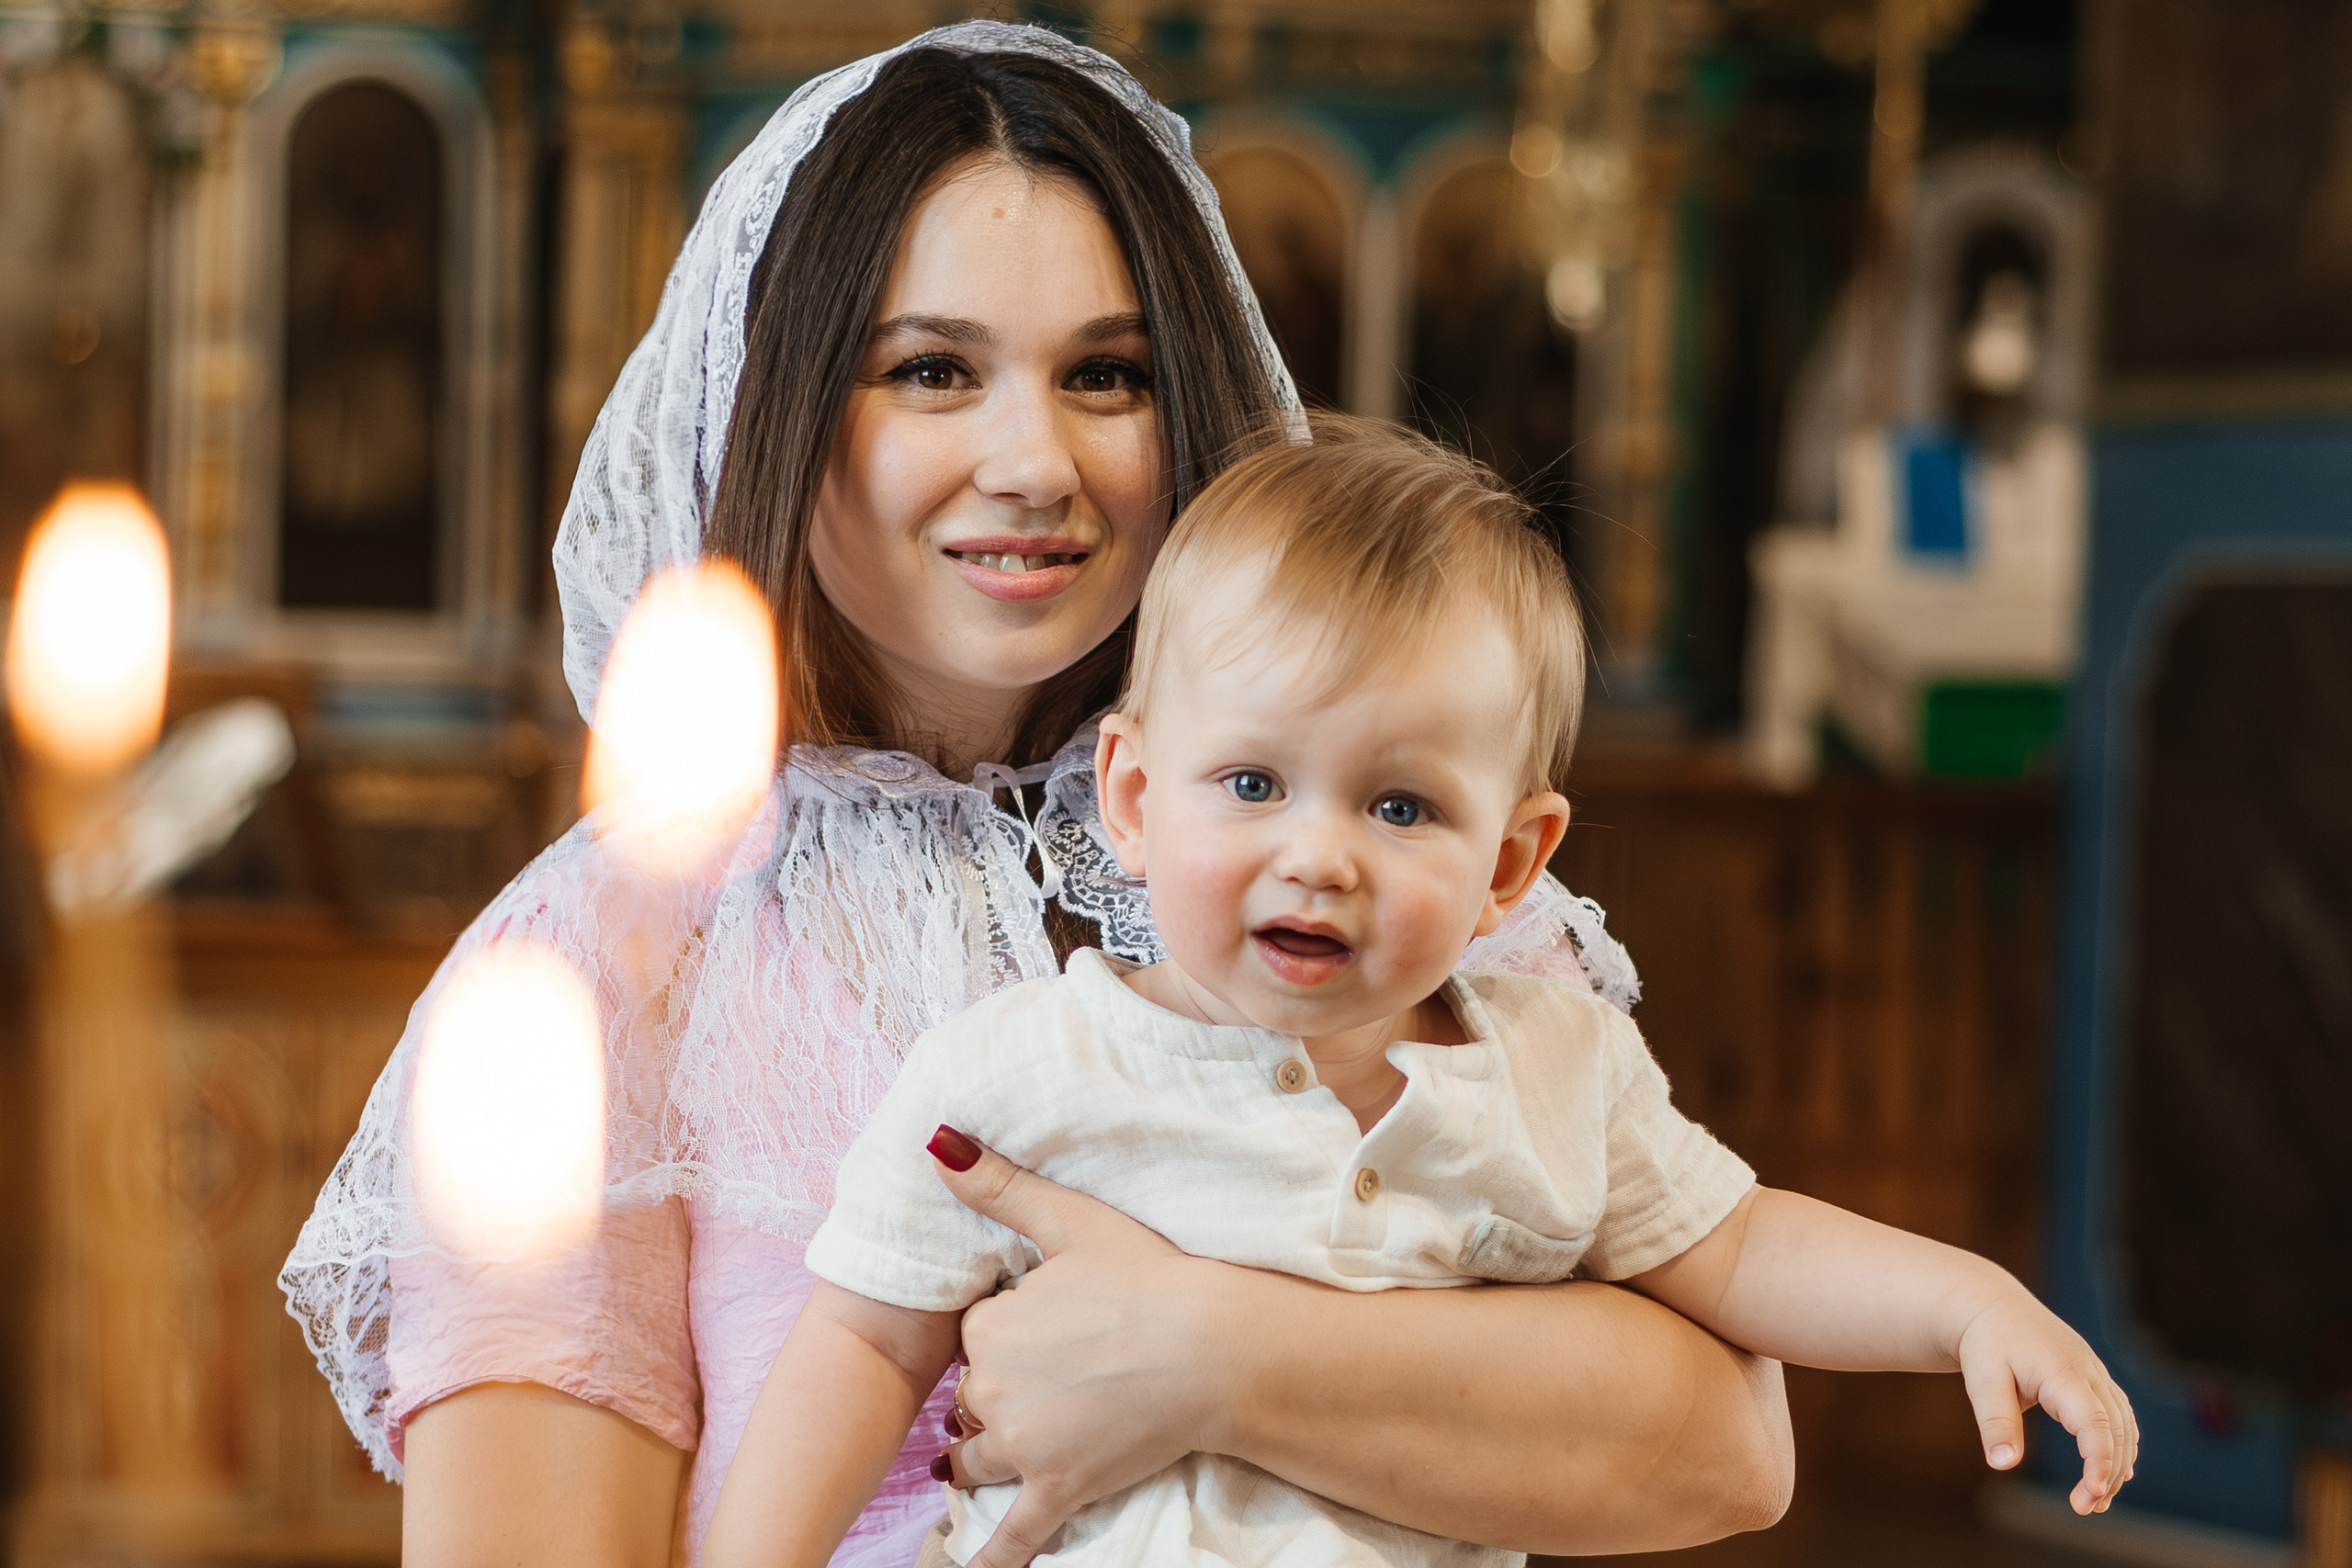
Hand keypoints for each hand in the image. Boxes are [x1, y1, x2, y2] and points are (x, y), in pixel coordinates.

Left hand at [926, 1131, 1235, 1567]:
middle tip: (1048, 1377)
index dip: (1006, 1329)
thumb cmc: (1150, 1277)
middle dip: (998, 1390)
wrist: (1213, 1348)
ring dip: (981, 1456)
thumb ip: (998, 1187)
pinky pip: (1012, 1537)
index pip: (975, 1334)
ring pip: (977, 1457)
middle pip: (972, 1396)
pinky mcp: (1059, 1490)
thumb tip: (934, 1144)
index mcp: (990, 1328)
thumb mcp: (1071, 1221)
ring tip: (987, 1454)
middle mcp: (993, 1390)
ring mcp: (1025, 1447)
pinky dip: (988, 1559)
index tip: (1047, 1321)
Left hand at [1955, 1287, 2136, 1514]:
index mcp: (2063, 1372)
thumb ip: (1995, 1421)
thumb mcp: (1982, 1379)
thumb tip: (2002, 1464)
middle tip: (2085, 1508)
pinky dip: (2120, 1445)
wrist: (1991, 1306)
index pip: (2095, 1422)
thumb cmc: (1985, 1343)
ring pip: (2123, 1424)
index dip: (2100, 1460)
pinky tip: (2114, 1472)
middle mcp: (2088, 1372)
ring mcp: (2095, 1374)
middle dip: (2108, 1472)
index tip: (2094, 1493)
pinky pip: (2119, 1415)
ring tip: (2095, 1501)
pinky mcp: (2093, 1378)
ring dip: (2117, 1464)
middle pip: (2116, 1430)